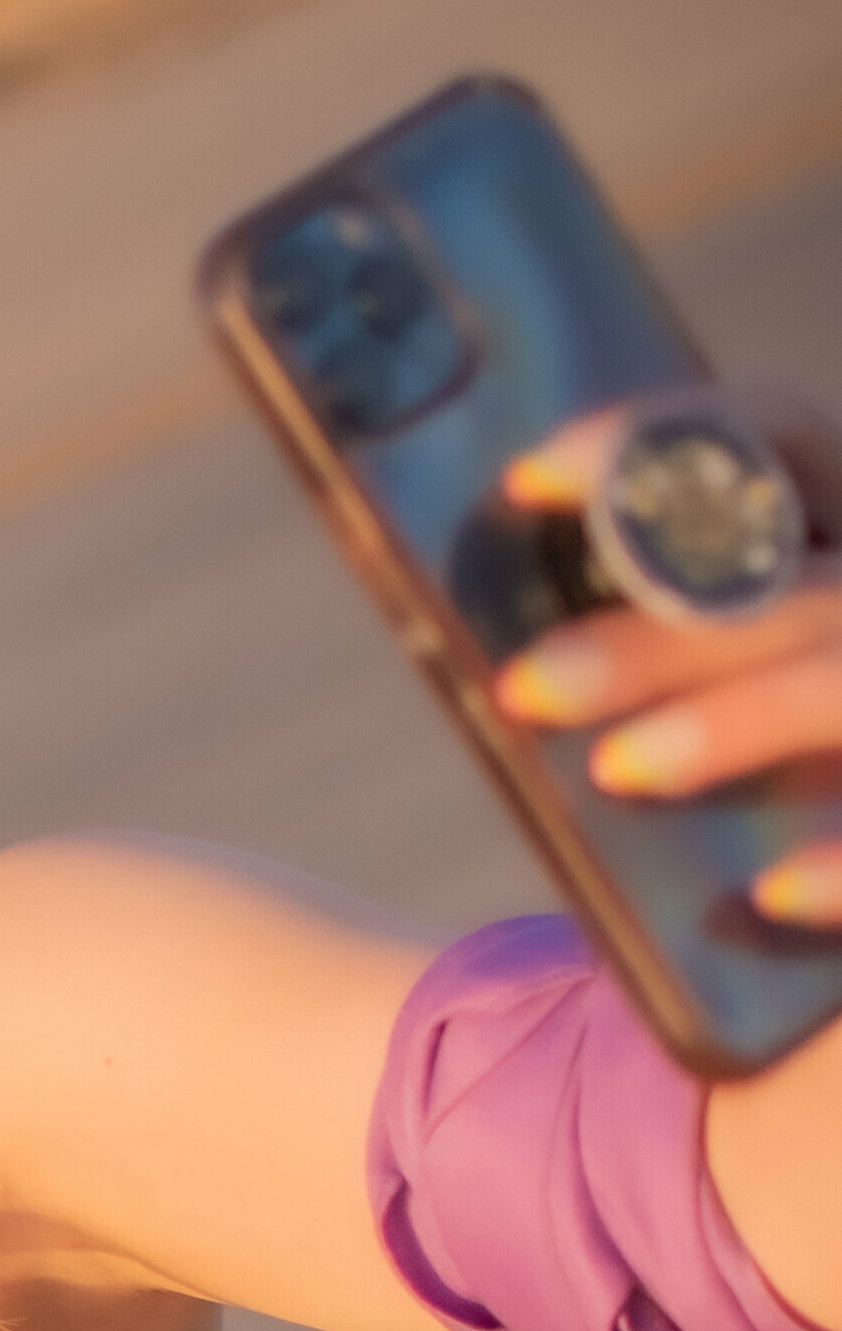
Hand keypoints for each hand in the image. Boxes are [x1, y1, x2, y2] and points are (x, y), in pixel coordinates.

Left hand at [492, 386, 841, 923]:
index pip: (780, 436)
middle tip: (527, 688)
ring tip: (617, 771)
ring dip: (736, 720)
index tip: (523, 479)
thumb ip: (686, 652)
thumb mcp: (759, 673)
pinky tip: (769, 894)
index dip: (661, 442)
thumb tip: (518, 684)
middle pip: (800, 586)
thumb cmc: (812, 768)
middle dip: (662, 631)